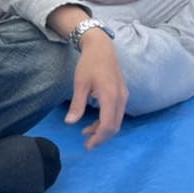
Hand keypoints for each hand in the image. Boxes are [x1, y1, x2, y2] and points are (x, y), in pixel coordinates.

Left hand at [66, 29, 127, 149]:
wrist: (101, 47)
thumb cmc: (89, 63)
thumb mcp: (80, 84)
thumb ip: (77, 104)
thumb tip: (69, 123)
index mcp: (110, 96)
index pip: (108, 125)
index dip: (98, 138)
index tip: (87, 145)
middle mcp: (121, 98)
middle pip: (115, 126)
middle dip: (101, 137)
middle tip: (87, 143)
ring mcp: (123, 95)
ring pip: (117, 120)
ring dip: (103, 129)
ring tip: (86, 131)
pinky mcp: (122, 93)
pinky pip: (117, 113)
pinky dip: (107, 120)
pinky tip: (95, 121)